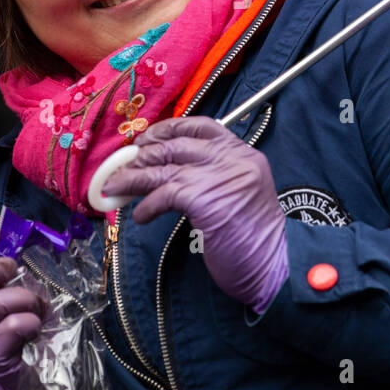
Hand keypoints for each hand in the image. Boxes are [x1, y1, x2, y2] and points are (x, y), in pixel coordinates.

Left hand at [103, 116, 288, 313]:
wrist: (274, 264)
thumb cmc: (254, 236)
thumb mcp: (239, 193)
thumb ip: (213, 175)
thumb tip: (166, 171)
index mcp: (242, 153)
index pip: (201, 124)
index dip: (169, 129)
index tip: (148, 139)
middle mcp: (232, 158)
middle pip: (176, 144)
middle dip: (144, 155)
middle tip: (124, 167)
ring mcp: (218, 176)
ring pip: (163, 167)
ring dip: (133, 178)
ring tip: (115, 188)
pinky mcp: (204, 199)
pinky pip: (163, 194)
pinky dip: (146, 205)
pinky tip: (140, 216)